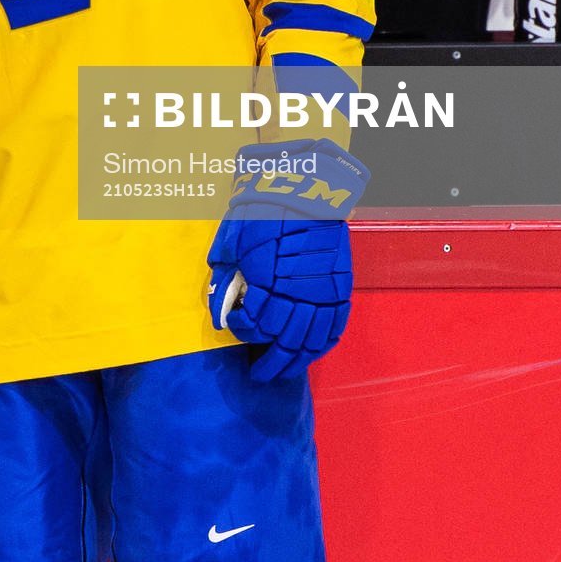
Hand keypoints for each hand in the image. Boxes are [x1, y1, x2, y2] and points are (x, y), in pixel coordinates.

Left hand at [208, 138, 367, 381]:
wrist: (304, 187)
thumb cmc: (262, 209)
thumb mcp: (233, 238)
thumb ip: (226, 275)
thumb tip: (219, 308)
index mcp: (266, 278)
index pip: (255, 324)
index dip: (242, 331)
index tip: (234, 327)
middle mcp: (297, 290)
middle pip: (285, 341)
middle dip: (269, 362)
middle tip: (258, 374)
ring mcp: (324, 291)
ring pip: (312, 341)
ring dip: (296, 362)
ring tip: (282, 372)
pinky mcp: (341, 287)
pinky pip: (334, 326)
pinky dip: (322, 345)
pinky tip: (310, 354)